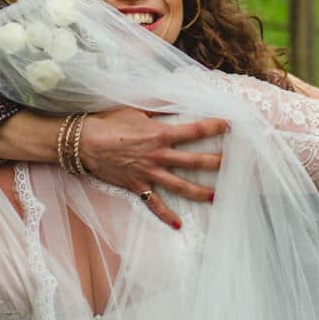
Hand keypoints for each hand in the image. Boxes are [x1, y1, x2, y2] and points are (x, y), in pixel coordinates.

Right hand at [79, 107, 225, 228]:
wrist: (85, 142)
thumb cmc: (109, 122)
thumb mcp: (136, 108)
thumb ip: (159, 104)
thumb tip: (177, 94)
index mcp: (161, 134)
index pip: (194, 130)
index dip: (214, 126)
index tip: (230, 125)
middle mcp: (159, 156)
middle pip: (194, 161)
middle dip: (216, 163)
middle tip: (233, 164)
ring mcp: (149, 174)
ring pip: (180, 186)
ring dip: (200, 192)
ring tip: (216, 197)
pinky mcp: (138, 186)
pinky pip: (154, 204)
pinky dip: (166, 216)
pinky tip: (179, 225)